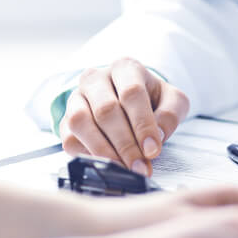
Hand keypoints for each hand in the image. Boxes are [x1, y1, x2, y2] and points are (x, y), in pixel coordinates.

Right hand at [59, 59, 189, 175]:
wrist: (129, 101)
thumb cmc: (152, 99)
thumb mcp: (172, 101)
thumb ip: (170, 114)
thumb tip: (157, 135)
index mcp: (125, 68)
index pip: (131, 93)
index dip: (142, 124)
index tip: (153, 150)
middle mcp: (96, 79)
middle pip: (106, 110)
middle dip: (125, 144)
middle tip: (140, 166)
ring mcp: (76, 98)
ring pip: (80, 122)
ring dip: (103, 151)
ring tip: (124, 168)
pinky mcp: (66, 119)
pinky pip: (69, 138)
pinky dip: (87, 155)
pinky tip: (107, 165)